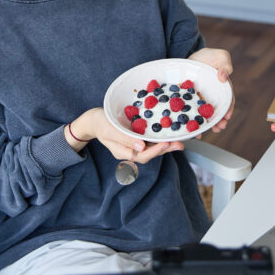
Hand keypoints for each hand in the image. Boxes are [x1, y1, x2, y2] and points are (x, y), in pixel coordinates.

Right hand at [66, 108, 183, 162]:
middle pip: (150, 153)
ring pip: (152, 147)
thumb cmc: (100, 124)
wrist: (94, 119)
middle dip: (165, 150)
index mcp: (123, 153)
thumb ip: (124, 140)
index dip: (155, 151)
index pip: (142, 155)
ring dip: (166, 145)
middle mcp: (131, 151)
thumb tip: (141, 147)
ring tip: (179, 141)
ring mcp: (134, 144)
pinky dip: (160, 138)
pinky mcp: (137, 137)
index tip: (166, 144)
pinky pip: (150, 140)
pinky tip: (170, 134)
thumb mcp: (109, 131)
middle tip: (180, 144)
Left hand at [188, 47, 234, 133]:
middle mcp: (212, 96)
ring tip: (206, 131)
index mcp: (222, 89)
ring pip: (204, 114)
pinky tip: (190, 127)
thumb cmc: (209, 56)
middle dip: (218, 121)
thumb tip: (224, 77)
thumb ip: (225, 65)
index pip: (227, 101)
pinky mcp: (188, 99)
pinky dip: (190, 119)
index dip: (228, 110)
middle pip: (217, 111)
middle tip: (219, 128)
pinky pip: (190, 110)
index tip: (227, 116)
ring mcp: (200, 99)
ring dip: (206, 123)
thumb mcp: (220, 56)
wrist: (191, 56)